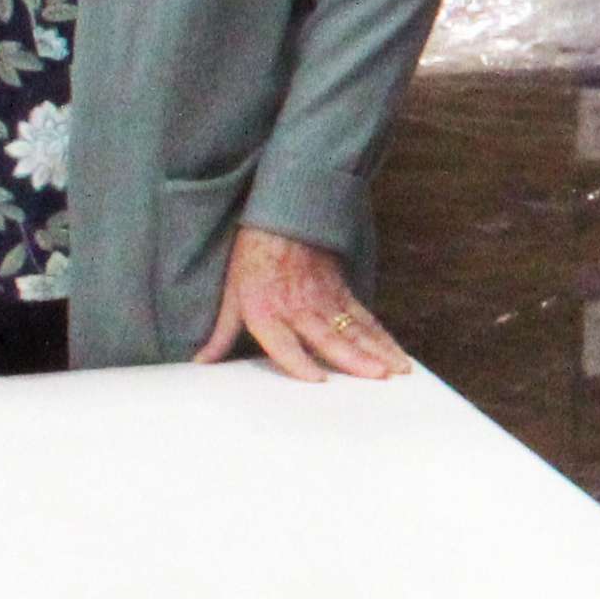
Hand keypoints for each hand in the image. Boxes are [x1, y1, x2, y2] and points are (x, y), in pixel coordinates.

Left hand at [194, 225, 412, 380]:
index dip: (300, 362)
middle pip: (330, 338)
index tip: (318, 381)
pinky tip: (396, 354)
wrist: (284, 218)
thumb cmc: (253, 260)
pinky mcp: (343, 293)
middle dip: (356, 359)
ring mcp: (325, 300)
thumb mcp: (232, 297)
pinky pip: (366, 319)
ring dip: (380, 350)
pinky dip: (383, 337)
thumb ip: (221, 335)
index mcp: (267, 312)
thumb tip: (201, 364)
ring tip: (398, 371)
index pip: (285, 344)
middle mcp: (299, 309)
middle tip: (379, 376)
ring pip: (356, 330)